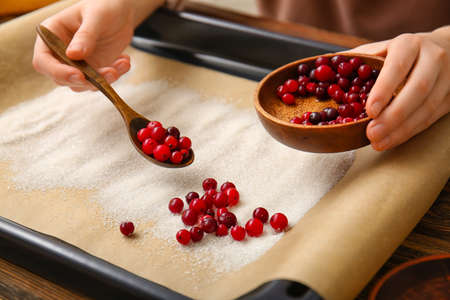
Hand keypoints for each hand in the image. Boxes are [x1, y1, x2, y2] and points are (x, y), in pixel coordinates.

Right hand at [32, 0, 162, 91]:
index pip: (43, 61)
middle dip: (87, 81)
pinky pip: (100, 81)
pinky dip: (114, 75)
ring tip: (123, 63)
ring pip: (83, 84)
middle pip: (62, 78)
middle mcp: (60, 52)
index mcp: (51, 35)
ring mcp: (77, 63)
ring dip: (104, 80)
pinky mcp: (93, 70)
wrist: (121, 12)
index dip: (58, 72)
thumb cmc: (104, 7)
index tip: (79, 76)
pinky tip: (125, 61)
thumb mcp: (96, 17)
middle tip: (110, 73)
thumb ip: (85, 35)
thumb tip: (72, 55)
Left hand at [348, 26, 449, 150]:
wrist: (444, 49)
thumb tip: (324, 65)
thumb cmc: (401, 53)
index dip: (384, 89)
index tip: (369, 110)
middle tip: (372, 133)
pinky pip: (431, 118)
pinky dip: (409, 132)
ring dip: (401, 129)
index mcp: (409, 44)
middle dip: (394, 115)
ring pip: (427, 107)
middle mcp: (432, 58)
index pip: (398, 66)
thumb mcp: (381, 48)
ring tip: (378, 142)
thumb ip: (358, 58)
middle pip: (418, 89)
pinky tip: (391, 140)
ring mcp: (447, 77)